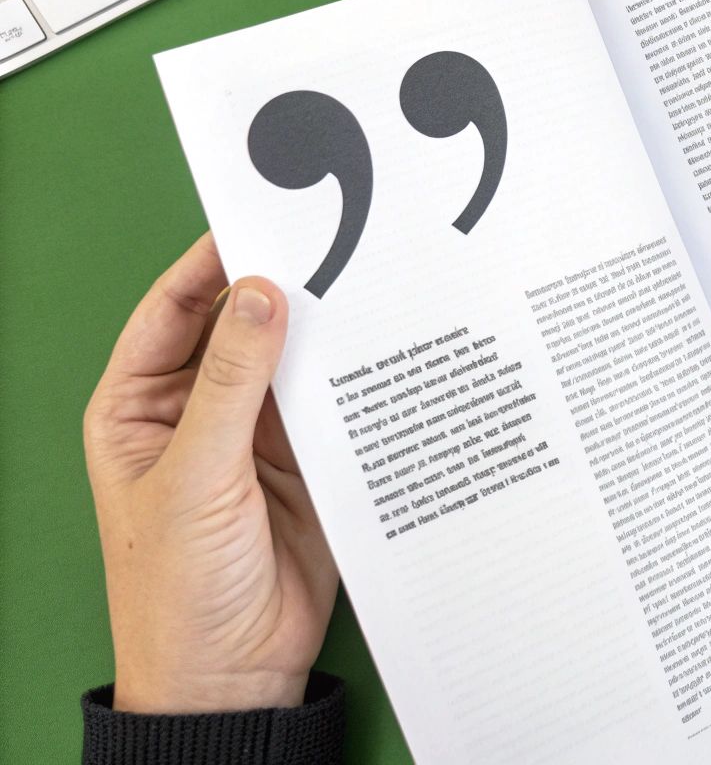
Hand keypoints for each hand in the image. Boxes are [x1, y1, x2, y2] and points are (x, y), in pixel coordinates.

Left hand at [84, 234, 336, 712]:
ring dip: (327, 337)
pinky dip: (359, 385)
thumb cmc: (176, 591)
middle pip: (242, 328)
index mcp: (139, 408)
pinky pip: (335, 408)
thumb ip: (233, 382)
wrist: (231, 675)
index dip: (213, 262)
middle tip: (332, 247)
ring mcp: (255, 439)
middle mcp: (197, 414)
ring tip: (369, 292)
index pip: (174, 310)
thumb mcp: (196, 476)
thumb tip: (260, 294)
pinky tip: (386, 358)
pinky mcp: (309, 466)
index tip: (260, 222)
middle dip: (283, 291)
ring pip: (295, 364)